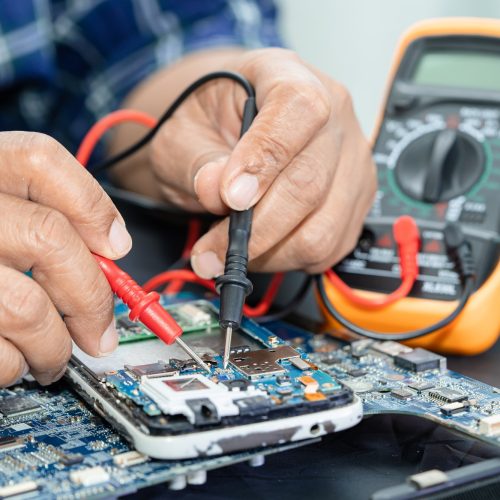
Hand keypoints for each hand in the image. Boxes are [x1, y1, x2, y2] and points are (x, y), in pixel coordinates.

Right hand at [0, 132, 130, 386]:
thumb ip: (42, 216)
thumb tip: (112, 246)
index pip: (40, 161)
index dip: (91, 205)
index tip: (116, 246)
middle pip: (49, 238)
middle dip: (91, 298)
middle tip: (100, 331)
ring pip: (25, 307)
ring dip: (55, 345)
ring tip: (53, 354)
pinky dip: (14, 365)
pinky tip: (12, 359)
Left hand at [143, 48, 375, 277]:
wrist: (231, 128)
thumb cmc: (211, 123)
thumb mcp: (185, 132)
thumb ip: (198, 160)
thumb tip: (217, 191)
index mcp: (288, 76)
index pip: (298, 110)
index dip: (264, 160)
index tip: (230, 198)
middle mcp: (334, 115)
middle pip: (310, 182)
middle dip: (255, 230)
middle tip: (210, 252)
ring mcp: (351, 160)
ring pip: (322, 228)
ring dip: (269, 252)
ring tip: (230, 249)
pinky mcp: (354, 200)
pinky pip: (329, 247)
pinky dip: (288, 258)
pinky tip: (261, 246)